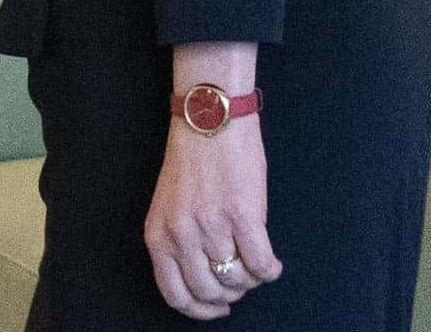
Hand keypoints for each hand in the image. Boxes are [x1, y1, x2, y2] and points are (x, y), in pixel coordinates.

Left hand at [143, 118, 280, 319]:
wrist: (209, 119)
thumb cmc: (192, 159)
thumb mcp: (170, 206)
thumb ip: (179, 241)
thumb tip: (206, 278)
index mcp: (158, 235)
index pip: (175, 295)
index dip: (200, 310)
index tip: (216, 307)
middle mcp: (181, 235)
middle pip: (209, 292)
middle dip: (229, 295)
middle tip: (239, 280)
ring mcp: (211, 227)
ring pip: (237, 280)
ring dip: (250, 279)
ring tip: (254, 263)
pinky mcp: (242, 216)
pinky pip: (261, 264)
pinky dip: (270, 270)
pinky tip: (272, 263)